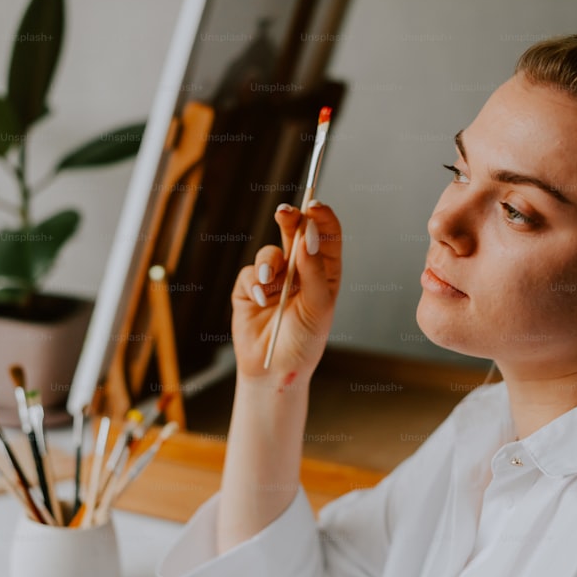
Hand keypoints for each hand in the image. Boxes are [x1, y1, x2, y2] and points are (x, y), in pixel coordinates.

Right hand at [231, 201, 341, 380]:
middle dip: (291, 219)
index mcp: (325, 272)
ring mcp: (274, 278)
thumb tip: (307, 235)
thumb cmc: (304, 341)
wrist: (274, 370)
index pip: (326, 236)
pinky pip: (249, 273)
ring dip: (269, 262)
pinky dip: (254, 284)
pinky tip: (260, 301)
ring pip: (270, 252)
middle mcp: (300, 271)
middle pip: (297, 232)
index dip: (321, 217)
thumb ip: (313, 271)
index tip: (314, 206)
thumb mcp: (318, 306)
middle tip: (286, 212)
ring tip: (269, 281)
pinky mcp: (249, 288)